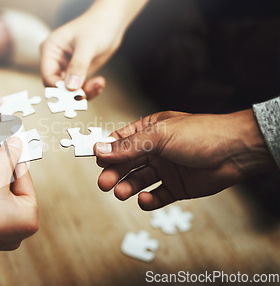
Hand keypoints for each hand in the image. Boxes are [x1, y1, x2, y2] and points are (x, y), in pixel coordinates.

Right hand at [40, 11, 122, 98]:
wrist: (111, 21)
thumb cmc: (97, 26)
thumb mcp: (87, 45)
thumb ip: (78, 66)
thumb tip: (70, 88)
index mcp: (50, 50)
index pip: (48, 75)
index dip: (59, 88)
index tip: (77, 93)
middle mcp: (55, 60)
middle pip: (57, 86)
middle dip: (73, 92)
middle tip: (89, 93)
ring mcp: (66, 68)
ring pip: (69, 90)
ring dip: (85, 92)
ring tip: (99, 84)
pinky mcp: (77, 73)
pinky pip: (80, 88)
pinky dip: (90, 89)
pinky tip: (100, 83)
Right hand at [94, 110, 276, 209]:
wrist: (236, 152)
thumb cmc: (201, 134)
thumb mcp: (158, 136)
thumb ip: (128, 146)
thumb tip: (99, 149)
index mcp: (149, 131)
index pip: (120, 141)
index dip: (107, 151)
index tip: (95, 161)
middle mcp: (155, 150)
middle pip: (126, 163)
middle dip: (114, 173)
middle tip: (104, 183)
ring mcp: (165, 169)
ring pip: (139, 180)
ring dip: (128, 186)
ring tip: (121, 193)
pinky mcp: (176, 187)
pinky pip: (156, 195)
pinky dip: (148, 199)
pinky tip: (144, 199)